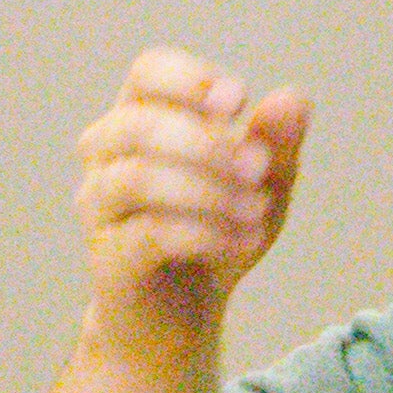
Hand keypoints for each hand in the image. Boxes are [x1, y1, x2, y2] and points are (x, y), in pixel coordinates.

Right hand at [71, 50, 310, 358]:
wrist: (177, 320)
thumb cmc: (214, 233)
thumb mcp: (261, 187)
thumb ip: (276, 143)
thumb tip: (292, 99)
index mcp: (140, 119)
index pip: (148, 71)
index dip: (191, 79)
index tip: (239, 104)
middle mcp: (106, 157)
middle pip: (137, 124)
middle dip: (206, 142)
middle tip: (258, 169)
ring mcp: (99, 210)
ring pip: (136, 178)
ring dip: (208, 190)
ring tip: (258, 210)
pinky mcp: (107, 260)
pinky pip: (147, 234)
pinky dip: (206, 234)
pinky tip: (245, 242)